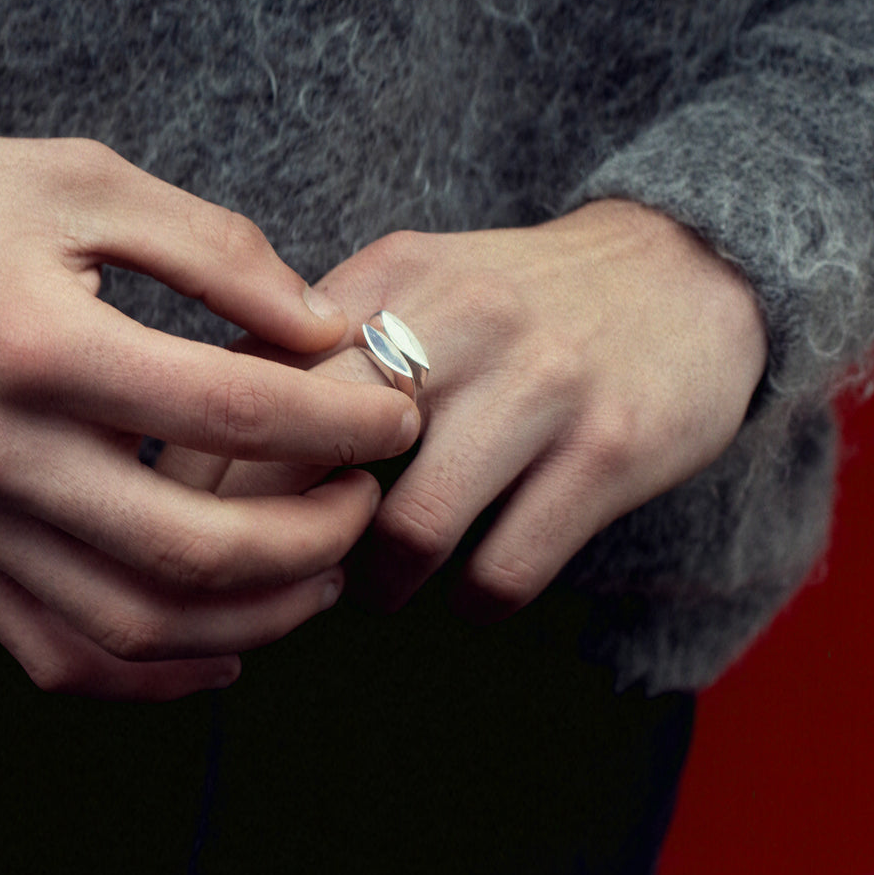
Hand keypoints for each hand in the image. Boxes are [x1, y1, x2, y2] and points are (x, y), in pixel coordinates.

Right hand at [0, 95, 417, 698]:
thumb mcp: (82, 179)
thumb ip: (214, 249)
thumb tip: (322, 326)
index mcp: (42, 345)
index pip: (233, 411)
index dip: (342, 420)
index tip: (394, 412)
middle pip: (197, 549)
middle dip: (318, 538)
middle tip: (367, 499)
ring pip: (135, 626)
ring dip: (255, 621)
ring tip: (319, 575)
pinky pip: (55, 656)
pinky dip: (151, 677)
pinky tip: (221, 653)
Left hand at [160, 200, 766, 619]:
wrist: (687, 271)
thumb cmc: (517, 302)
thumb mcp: (414, 285)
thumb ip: (316, 346)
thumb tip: (198, 444)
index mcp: (389, 278)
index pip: (254, 385)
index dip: (200, 473)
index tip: (186, 525)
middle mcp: (457, 319)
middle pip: (308, 453)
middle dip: (268, 538)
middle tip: (266, 576)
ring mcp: (538, 384)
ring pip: (405, 531)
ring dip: (376, 585)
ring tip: (375, 587)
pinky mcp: (609, 451)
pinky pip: (502, 571)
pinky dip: (471, 603)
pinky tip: (468, 590)